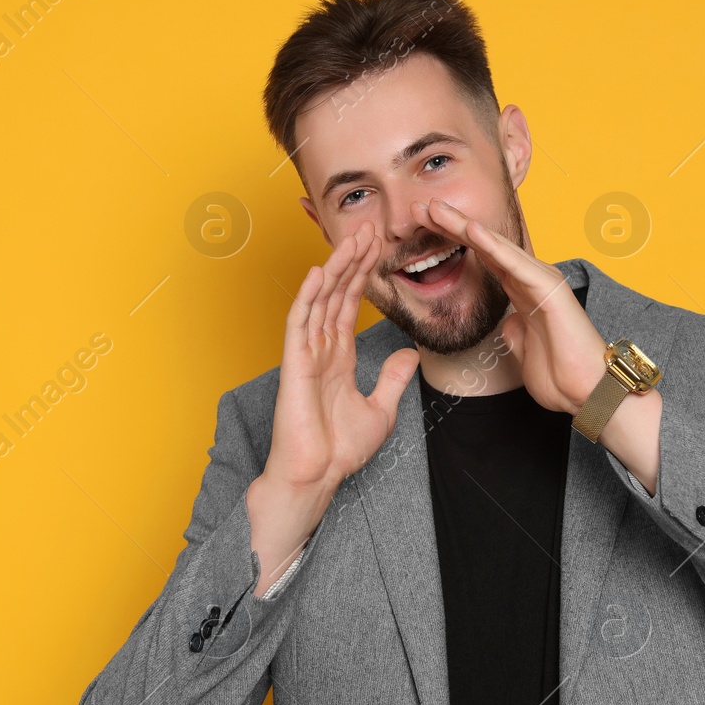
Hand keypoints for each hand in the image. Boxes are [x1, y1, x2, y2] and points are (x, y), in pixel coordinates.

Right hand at [264, 220, 419, 493]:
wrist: (317, 476)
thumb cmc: (339, 450)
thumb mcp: (381, 410)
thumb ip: (393, 379)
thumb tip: (410, 354)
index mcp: (338, 358)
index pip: (350, 305)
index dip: (363, 275)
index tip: (377, 248)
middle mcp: (320, 350)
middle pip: (337, 294)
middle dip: (353, 261)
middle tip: (368, 229)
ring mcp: (306, 354)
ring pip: (321, 300)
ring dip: (336, 268)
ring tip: (352, 238)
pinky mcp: (295, 364)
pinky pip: (300, 323)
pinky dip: (309, 296)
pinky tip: (320, 271)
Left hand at [416, 198, 606, 415]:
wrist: (588, 393)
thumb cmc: (561, 375)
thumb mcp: (524, 350)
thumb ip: (515, 332)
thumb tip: (507, 325)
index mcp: (523, 293)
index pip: (484, 259)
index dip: (454, 242)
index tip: (425, 228)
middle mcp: (532, 281)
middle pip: (486, 246)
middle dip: (453, 225)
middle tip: (420, 207)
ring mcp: (542, 281)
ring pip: (497, 247)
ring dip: (465, 226)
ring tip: (436, 208)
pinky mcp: (550, 290)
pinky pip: (515, 264)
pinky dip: (493, 245)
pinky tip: (470, 229)